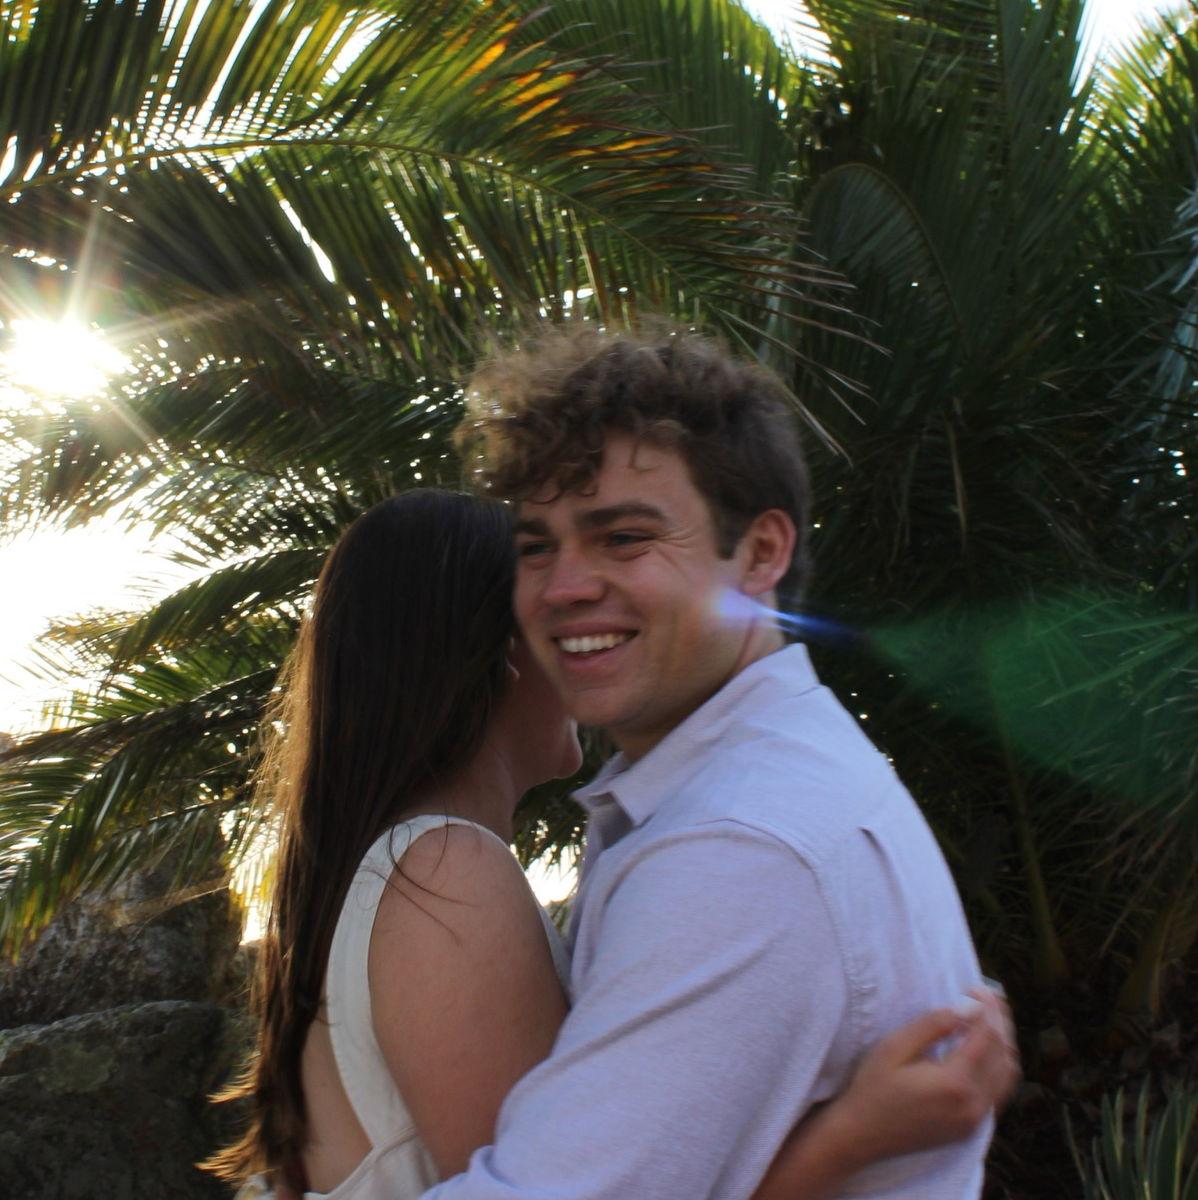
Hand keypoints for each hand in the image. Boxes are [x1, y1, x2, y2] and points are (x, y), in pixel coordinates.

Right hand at [835, 986, 1019, 1162]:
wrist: (862, 1135)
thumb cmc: (873, 1087)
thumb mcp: (895, 1047)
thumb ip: (932, 1026)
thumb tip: (965, 1007)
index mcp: (955, 1083)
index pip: (986, 1037)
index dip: (986, 1008)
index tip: (977, 986)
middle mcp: (974, 1105)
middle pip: (1003, 1054)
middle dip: (999, 1021)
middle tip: (988, 996)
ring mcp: (976, 1121)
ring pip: (1007, 1074)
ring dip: (1003, 1043)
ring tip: (989, 1018)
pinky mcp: (972, 1128)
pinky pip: (999, 1093)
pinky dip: (999, 1066)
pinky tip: (986, 1050)